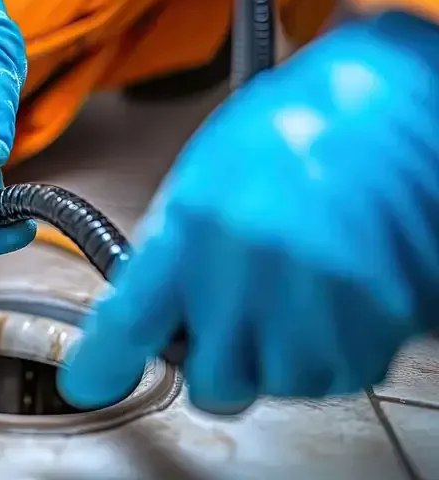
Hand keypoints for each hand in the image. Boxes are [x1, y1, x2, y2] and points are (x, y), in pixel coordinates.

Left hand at [60, 11, 438, 413]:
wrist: (396, 102)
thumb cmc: (299, 124)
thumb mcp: (204, 174)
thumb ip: (171, 250)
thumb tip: (152, 311)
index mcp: (197, 227)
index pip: (127, 324)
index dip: (100, 365)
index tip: (90, 380)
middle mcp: (254, 273)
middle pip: (214, 383)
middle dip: (217, 363)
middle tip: (233, 323)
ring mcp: (321, 304)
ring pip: (282, 385)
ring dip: (282, 355)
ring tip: (297, 292)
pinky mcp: (382, 322)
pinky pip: (343, 373)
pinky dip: (336, 348)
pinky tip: (336, 296)